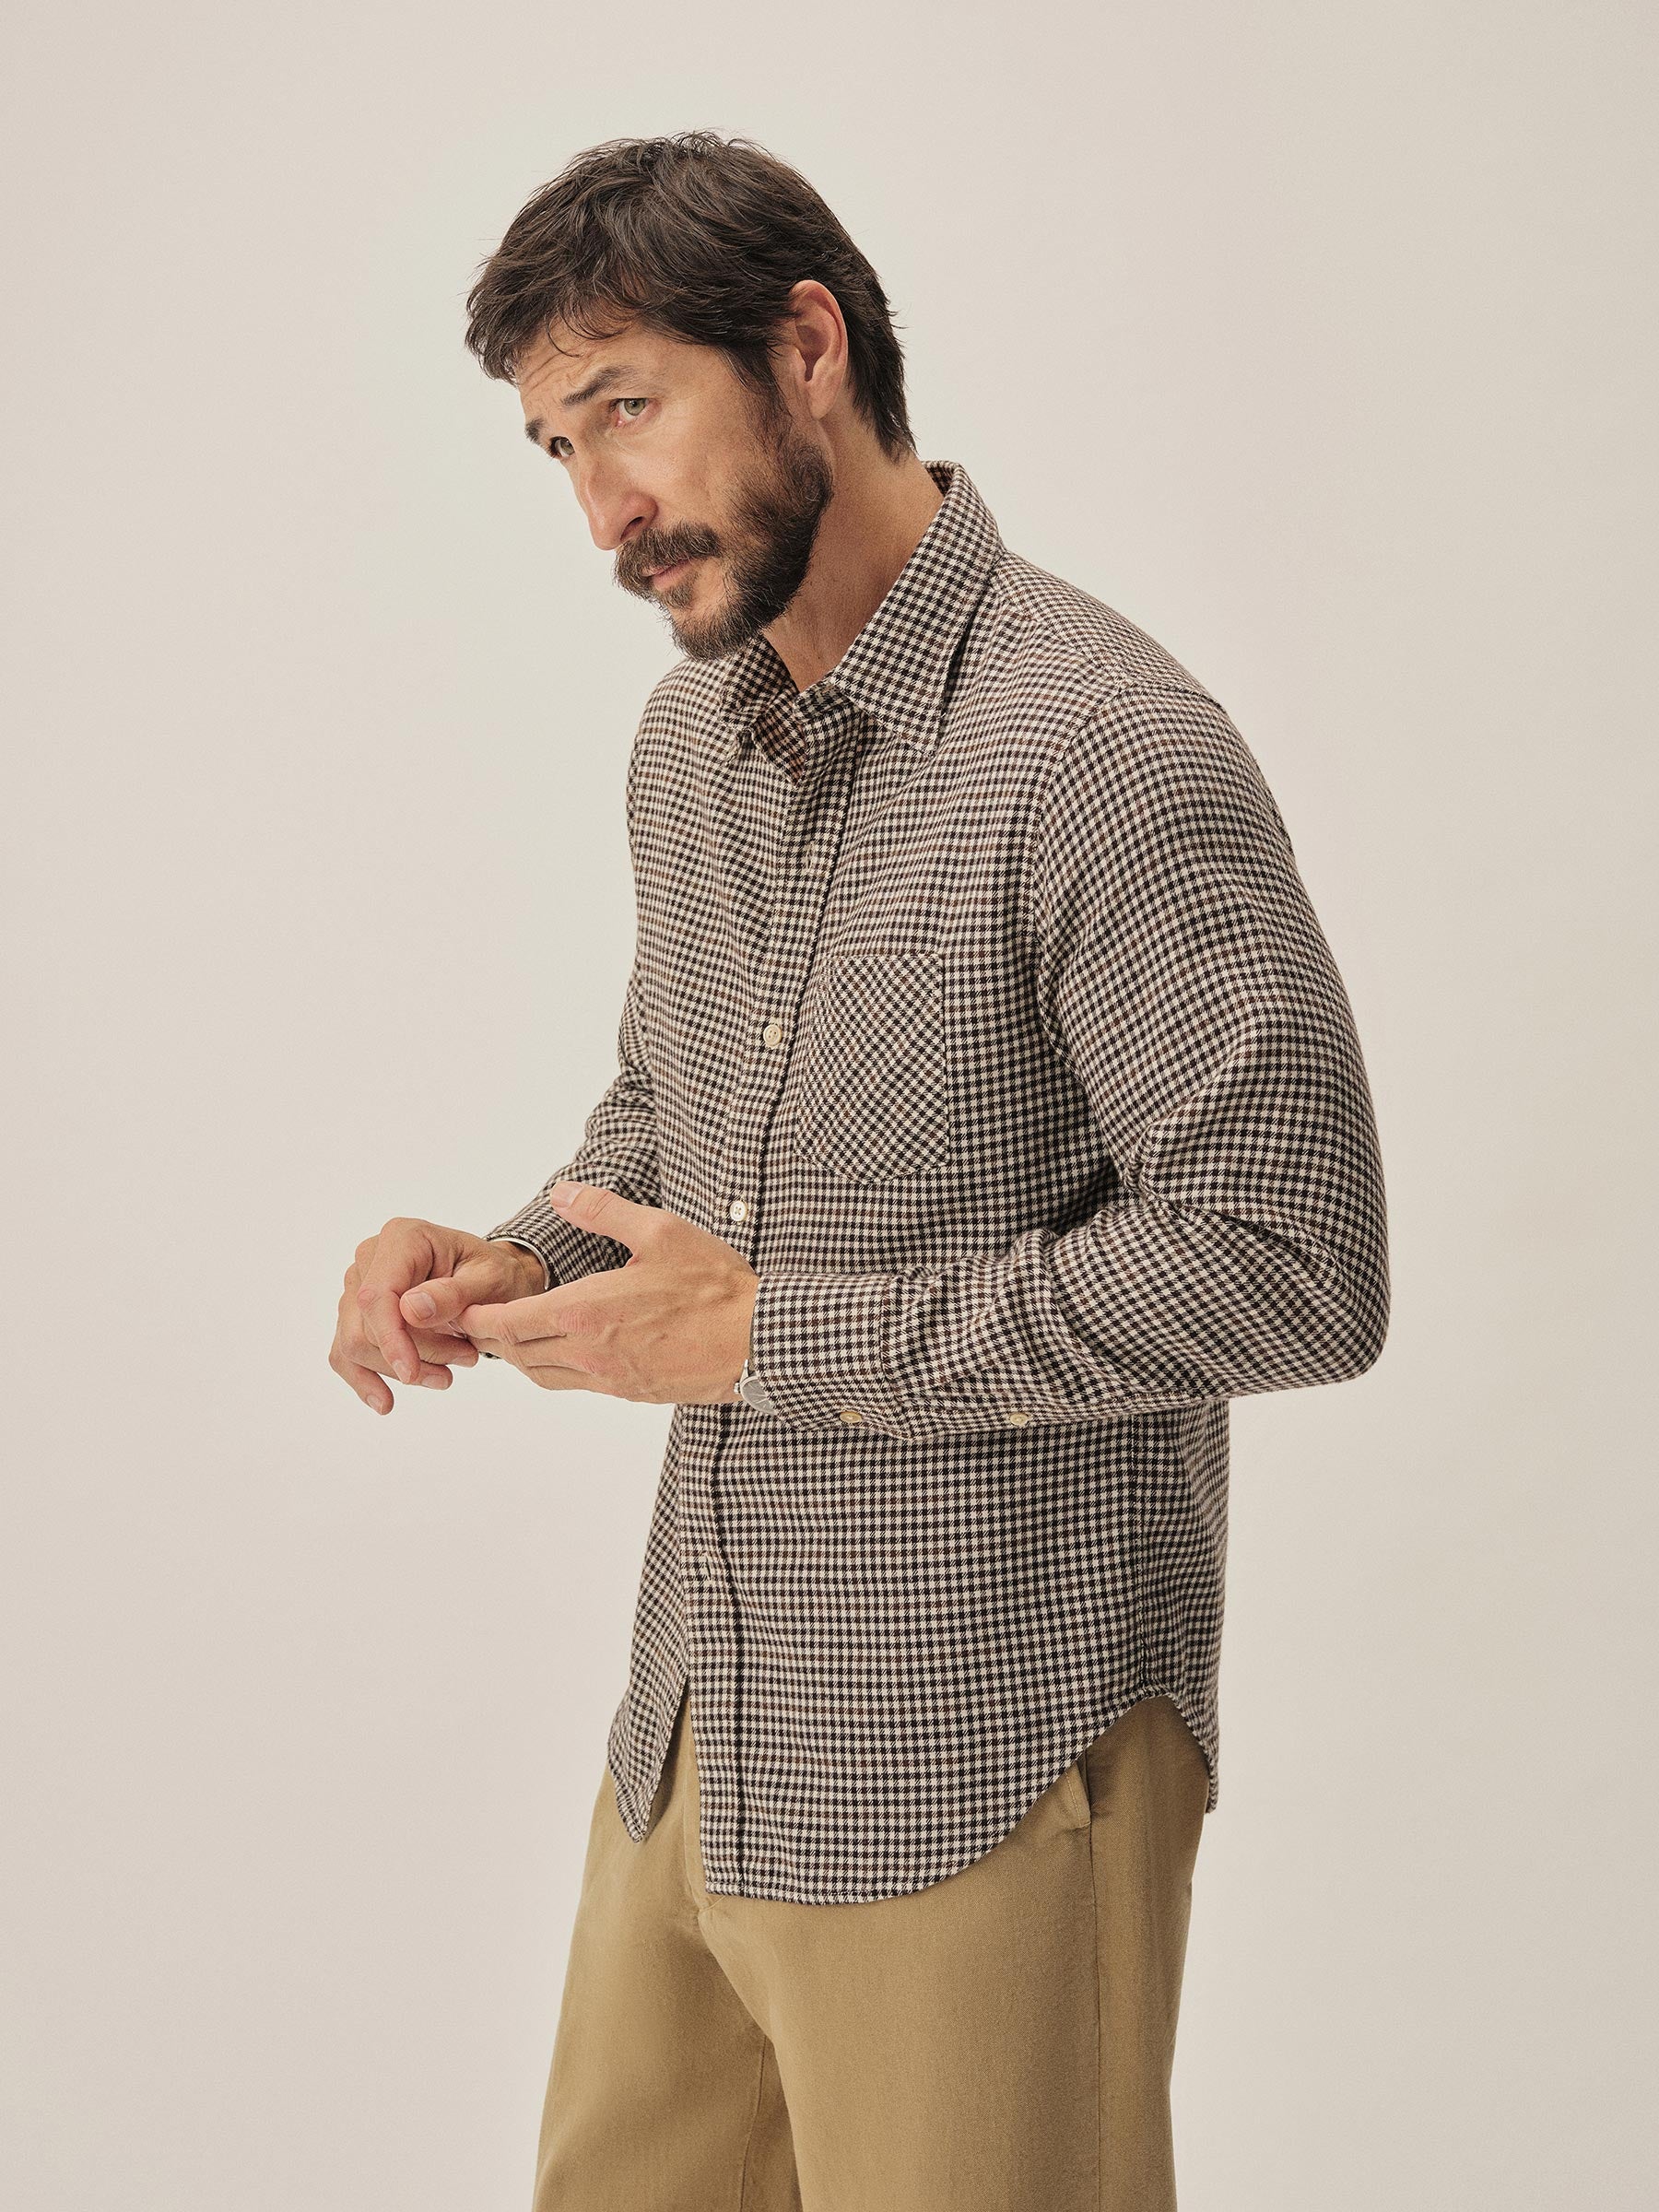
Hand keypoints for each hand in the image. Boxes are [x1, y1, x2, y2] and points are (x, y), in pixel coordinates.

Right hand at [331, 1219, 544, 1414]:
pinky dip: (364, 1379)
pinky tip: (385, 1402)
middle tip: (465, 1361)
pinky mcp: (356, 1313)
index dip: (391, 1338)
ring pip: (354, 1343)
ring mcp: (357, 1285)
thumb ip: (454, 1293)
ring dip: (397, 1371)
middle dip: (411, 1355)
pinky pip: (345, 1353)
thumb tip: (410, 1310)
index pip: (377, 1294)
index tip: (412, 1374)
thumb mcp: (491, 1280)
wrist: (492, 1280)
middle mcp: (370, 1258)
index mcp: (402, 1238)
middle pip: (364, 1324)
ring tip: (446, 1376)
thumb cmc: (494, 1275)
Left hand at [456, 1182, 758, 1404]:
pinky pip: (575, 1383)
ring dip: (520, 1354)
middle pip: (518, 1352)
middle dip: (491, 1337)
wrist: (757, 1341)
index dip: (479, 1317)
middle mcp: (589, 1352)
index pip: (509, 1322)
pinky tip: (559, 1348)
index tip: (460, 1307)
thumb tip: (561, 1193)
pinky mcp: (630, 1392)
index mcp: (586, 1312)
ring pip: (543, 1373)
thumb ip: (602, 1210)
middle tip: (472, 1321)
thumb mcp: (659, 1231)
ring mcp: (609, 1377)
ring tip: (509, 1334)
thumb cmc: (714, 1285)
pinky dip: (552, 1367)